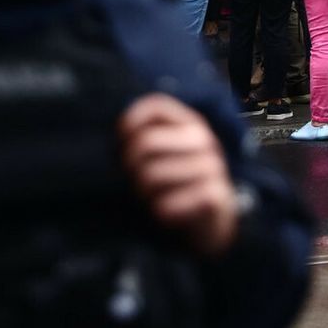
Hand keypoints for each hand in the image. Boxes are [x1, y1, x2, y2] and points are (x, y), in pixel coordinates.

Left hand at [120, 94, 237, 257]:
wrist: (213, 220)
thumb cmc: (176, 184)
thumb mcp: (164, 154)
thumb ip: (144, 140)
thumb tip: (113, 146)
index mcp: (190, 122)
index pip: (156, 107)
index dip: (129, 122)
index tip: (120, 145)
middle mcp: (203, 139)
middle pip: (144, 143)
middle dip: (128, 167)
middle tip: (132, 181)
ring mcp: (211, 166)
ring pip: (151, 176)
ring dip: (141, 194)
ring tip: (149, 200)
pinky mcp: (214, 195)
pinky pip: (166, 204)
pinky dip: (158, 213)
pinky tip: (165, 214)